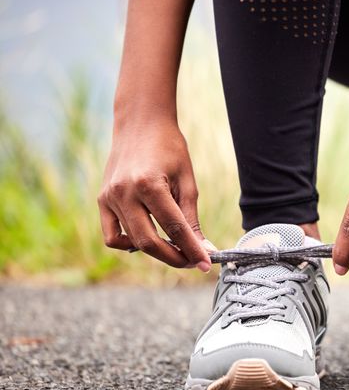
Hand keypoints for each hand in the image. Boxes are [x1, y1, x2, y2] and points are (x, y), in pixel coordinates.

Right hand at [98, 117, 212, 270]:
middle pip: (148, 242)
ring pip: (131, 241)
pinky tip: (148, 238)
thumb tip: (203, 248)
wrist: (140, 124)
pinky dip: (129, 243)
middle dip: (174, 257)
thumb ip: (191, 217)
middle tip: (193, 262)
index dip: (192, 250)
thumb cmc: (169, 148)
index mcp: (149, 184)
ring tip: (176, 248)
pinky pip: (112, 235)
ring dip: (156, 251)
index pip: (174, 228)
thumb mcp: (187, 181)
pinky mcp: (101, 200)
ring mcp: (109, 197)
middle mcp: (124, 193)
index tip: (207, 265)